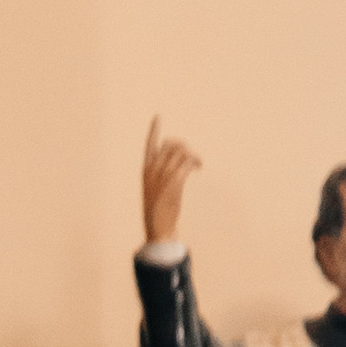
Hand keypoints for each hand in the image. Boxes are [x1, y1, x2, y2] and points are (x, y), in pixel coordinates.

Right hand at [141, 116, 199, 248]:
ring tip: (198, 163)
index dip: (153, 130)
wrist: (158, 230)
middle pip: (171, 144)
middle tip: (192, 157)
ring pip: (181, 151)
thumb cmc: (158, 212)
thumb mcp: (154, 191)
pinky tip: (199, 167)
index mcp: (145, 171)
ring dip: (193, 155)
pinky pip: (187, 163)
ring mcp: (163, 175)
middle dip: (184, 146)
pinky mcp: (174, 182)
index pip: (149, 145)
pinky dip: (195, 162)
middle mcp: (153, 170)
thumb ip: (161, 175)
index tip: (157, 116)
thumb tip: (177, 162)